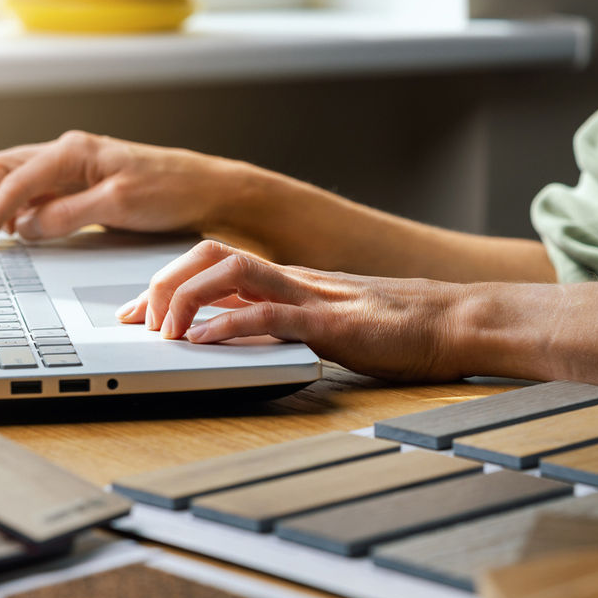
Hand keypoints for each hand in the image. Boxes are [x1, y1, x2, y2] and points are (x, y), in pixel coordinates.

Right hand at [0, 131, 247, 249]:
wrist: (210, 191)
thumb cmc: (173, 191)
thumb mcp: (117, 207)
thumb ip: (67, 214)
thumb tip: (26, 227)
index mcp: (73, 151)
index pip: (14, 180)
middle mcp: (70, 152)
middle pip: (5, 169)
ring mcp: (77, 167)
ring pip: (22, 180)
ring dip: (8, 206)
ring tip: (10, 238)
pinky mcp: (87, 183)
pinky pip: (44, 192)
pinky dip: (30, 210)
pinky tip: (36, 230)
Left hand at [117, 240, 470, 380]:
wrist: (462, 321)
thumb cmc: (407, 330)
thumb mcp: (334, 326)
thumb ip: (292, 327)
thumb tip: (245, 343)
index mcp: (293, 279)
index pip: (214, 262)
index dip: (166, 283)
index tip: (135, 314)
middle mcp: (295, 279)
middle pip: (209, 254)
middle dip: (161, 283)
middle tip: (137, 322)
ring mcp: (313, 296)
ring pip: (230, 271)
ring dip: (185, 298)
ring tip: (164, 330)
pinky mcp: (333, 323)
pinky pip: (272, 315)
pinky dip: (232, 325)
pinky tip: (206, 342)